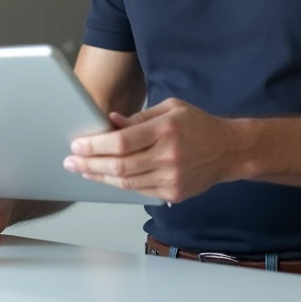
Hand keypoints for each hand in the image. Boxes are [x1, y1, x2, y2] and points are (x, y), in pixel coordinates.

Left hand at [62, 98, 242, 203]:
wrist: (229, 150)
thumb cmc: (199, 125)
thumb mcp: (170, 108)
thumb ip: (139, 117)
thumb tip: (110, 123)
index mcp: (166, 130)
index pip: (121, 142)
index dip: (94, 145)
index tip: (77, 145)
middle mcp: (168, 156)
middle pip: (119, 165)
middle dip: (89, 164)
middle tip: (71, 161)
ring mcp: (171, 178)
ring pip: (126, 182)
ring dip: (99, 177)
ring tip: (82, 170)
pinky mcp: (173, 193)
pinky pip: (138, 191)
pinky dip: (119, 185)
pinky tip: (105, 177)